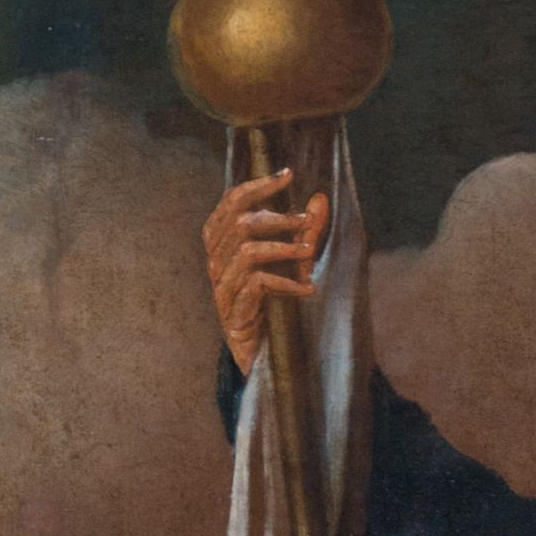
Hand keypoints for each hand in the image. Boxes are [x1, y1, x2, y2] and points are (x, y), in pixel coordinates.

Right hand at [205, 167, 328, 370]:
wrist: (266, 360)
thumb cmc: (276, 306)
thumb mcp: (294, 265)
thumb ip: (305, 233)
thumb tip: (320, 198)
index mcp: (222, 245)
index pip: (230, 203)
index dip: (257, 186)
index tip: (287, 175)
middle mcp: (215, 264)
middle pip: (239, 223)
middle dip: (277, 218)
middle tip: (307, 223)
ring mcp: (221, 290)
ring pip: (247, 252)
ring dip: (284, 248)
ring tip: (310, 254)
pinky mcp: (233, 314)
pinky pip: (257, 285)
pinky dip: (287, 283)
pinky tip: (307, 290)